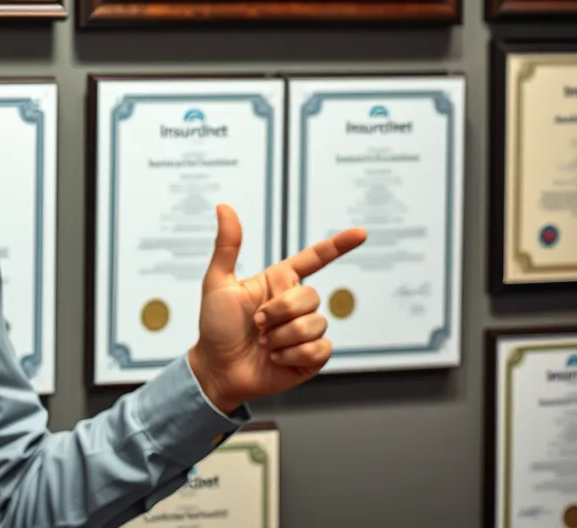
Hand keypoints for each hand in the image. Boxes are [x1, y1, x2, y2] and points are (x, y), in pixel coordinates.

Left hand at [188, 204, 365, 413]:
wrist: (217, 369)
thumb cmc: (216, 326)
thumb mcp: (218, 282)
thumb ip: (226, 246)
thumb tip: (224, 207)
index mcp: (279, 281)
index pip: (316, 258)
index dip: (339, 245)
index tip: (361, 233)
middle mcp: (295, 304)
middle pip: (312, 295)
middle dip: (281, 311)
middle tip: (258, 324)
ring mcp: (305, 330)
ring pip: (315, 324)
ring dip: (283, 337)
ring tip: (264, 344)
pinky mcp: (311, 357)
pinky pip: (320, 349)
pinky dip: (294, 355)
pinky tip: (277, 358)